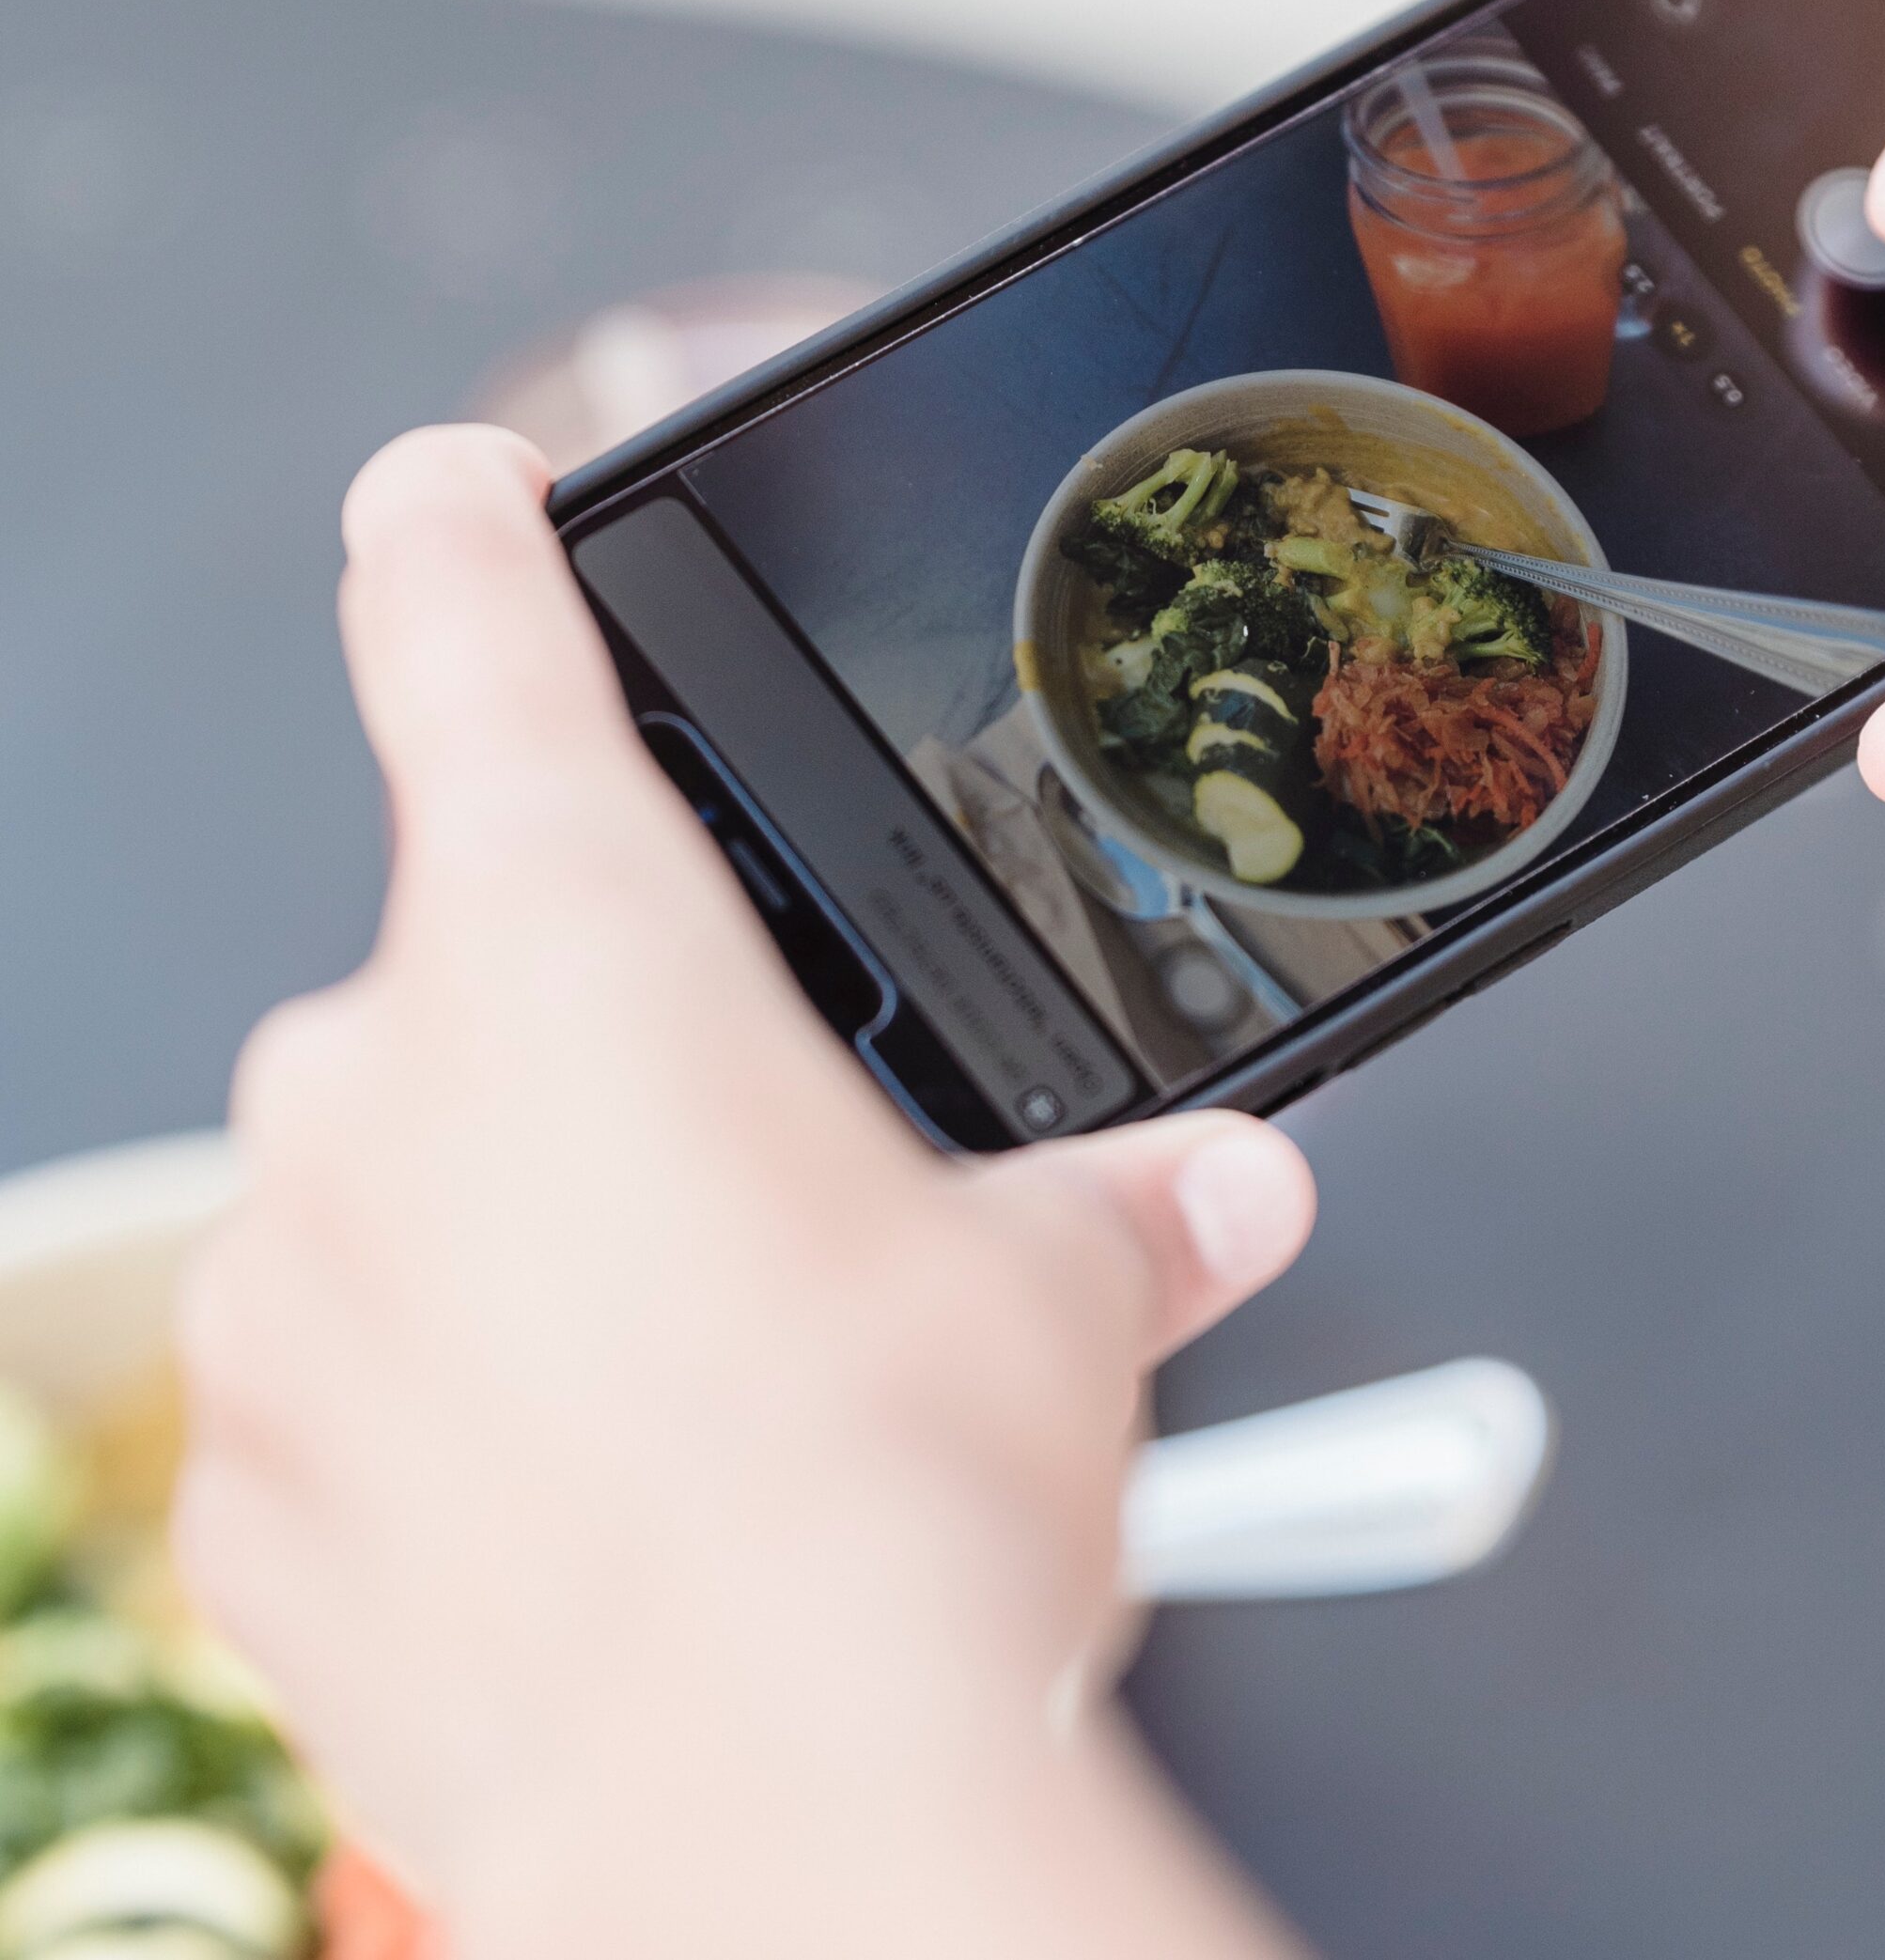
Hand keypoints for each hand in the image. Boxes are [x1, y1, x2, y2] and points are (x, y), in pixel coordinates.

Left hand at [174, 426, 1313, 1959]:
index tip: (447, 487)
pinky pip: (356, 1386)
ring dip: (547, 1254)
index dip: (462, 533)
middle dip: (619, 1075)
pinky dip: (464, 1419)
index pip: (467, 632)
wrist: (772, 1807)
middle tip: (764, 1214)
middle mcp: (386, 1078)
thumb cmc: (890, 1509)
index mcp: (578, 943)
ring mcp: (289, 1281)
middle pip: (488, 988)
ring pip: (418, 1195)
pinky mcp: (258, 1480)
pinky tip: (611, 1512)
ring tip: (713, 1395)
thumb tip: (1215, 1197)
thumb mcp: (1056, 1303)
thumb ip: (1118, 1213)